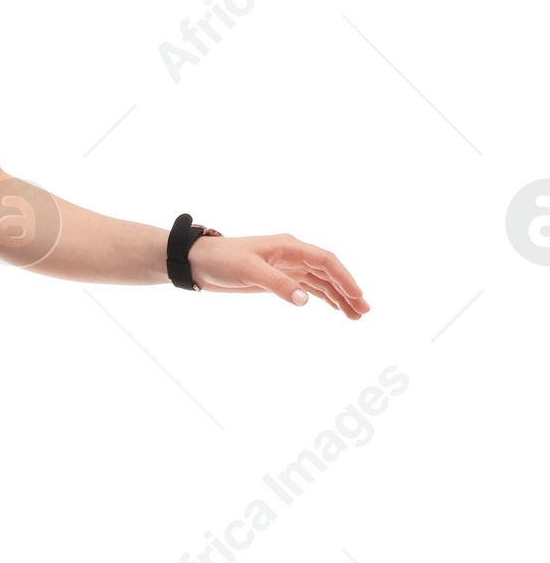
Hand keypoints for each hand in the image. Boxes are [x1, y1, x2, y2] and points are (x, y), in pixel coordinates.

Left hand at [189, 230, 367, 316]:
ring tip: (355, 316)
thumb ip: (278, 285)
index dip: (343, 278)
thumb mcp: (249, 271)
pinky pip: (307, 287)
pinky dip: (322, 297)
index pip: (325, 261)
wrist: (199, 262)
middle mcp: (292, 255)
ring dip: (338, 297)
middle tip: (363, 311)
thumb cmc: (221, 260)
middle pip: (328, 272)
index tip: (357, 296)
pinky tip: (334, 308)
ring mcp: (286, 267)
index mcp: (289, 246)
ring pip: (320, 282)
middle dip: (347, 291)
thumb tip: (306, 300)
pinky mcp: (278, 279)